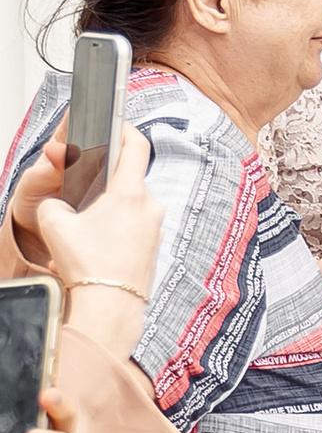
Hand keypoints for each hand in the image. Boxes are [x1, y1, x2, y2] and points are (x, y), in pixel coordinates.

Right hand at [11, 125, 161, 328]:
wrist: (110, 310)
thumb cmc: (88, 267)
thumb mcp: (55, 223)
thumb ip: (54, 201)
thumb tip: (60, 204)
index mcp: (131, 194)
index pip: (136, 145)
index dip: (124, 128)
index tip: (115, 122)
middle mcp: (150, 209)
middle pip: (127, 179)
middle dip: (103, 180)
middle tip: (83, 183)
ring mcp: (155, 231)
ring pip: (128, 207)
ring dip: (106, 210)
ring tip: (83, 227)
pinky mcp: (153, 250)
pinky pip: (132, 230)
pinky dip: (113, 231)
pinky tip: (94, 248)